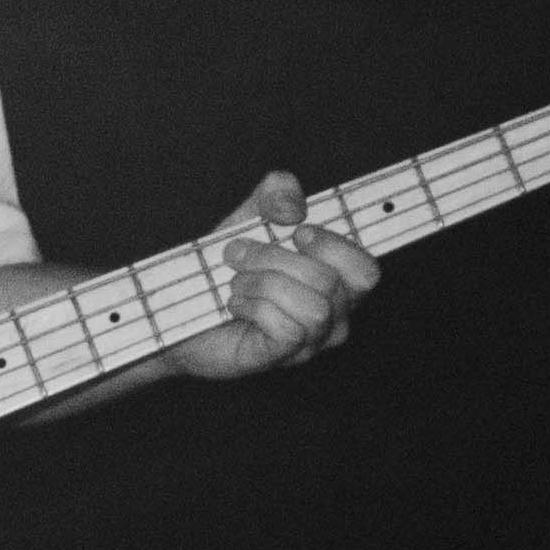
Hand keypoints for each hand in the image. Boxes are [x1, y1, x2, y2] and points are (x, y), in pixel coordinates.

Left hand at [172, 174, 378, 384]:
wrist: (183, 310)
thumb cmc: (228, 266)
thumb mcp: (251, 217)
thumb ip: (277, 194)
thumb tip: (292, 205)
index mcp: (337, 280)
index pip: (367, 271)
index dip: (335, 247)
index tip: (298, 231)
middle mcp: (334, 314)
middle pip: (330, 282)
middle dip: (276, 259)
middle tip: (239, 254)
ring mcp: (311, 341)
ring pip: (313, 308)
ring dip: (263, 284)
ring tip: (237, 283)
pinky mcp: (283, 356)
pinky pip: (288, 329)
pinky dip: (255, 308)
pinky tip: (236, 304)